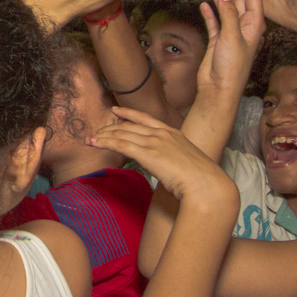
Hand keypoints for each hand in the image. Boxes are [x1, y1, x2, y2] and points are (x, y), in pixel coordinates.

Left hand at [90, 107, 236, 205]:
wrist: (206, 185)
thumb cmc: (200, 180)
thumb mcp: (188, 163)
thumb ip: (175, 159)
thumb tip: (168, 167)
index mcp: (173, 132)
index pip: (145, 118)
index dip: (128, 114)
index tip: (116, 111)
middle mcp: (162, 134)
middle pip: (129, 126)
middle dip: (109, 128)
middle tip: (96, 132)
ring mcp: (155, 142)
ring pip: (122, 134)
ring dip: (103, 136)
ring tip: (91, 139)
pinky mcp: (148, 154)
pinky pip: (121, 144)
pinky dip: (106, 143)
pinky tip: (96, 144)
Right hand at [197, 0, 265, 95]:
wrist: (219, 89)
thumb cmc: (232, 67)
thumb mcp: (233, 37)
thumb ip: (228, 14)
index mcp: (254, 24)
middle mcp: (244, 26)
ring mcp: (231, 32)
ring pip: (224, 7)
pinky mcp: (218, 40)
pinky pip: (214, 21)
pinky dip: (209, 11)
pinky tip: (203, 3)